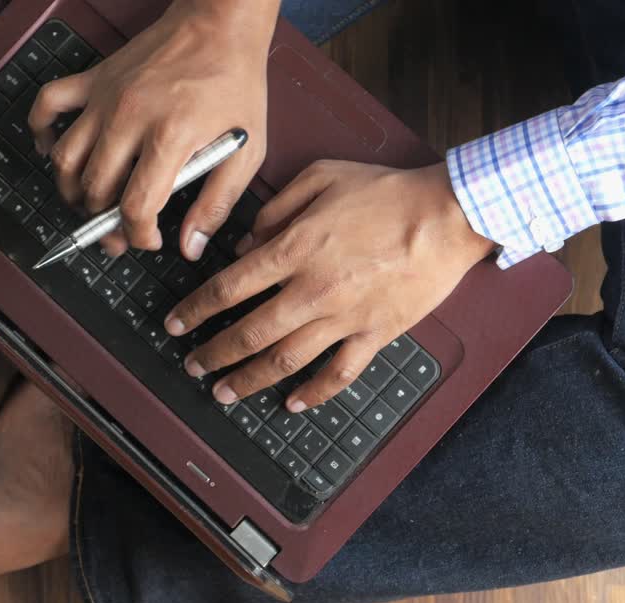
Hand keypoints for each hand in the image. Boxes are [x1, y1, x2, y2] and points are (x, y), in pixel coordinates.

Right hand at [28, 0, 276, 258]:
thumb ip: (217, 202)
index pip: (134, 206)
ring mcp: (106, 97)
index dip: (137, 235)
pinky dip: (42, 132)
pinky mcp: (94, 78)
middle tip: (118, 234)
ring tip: (91, 204)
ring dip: (72, 191)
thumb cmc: (235, 83)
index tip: (148, 240)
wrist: (219, 24)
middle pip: (96, 189)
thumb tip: (191, 246)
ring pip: (66, 158)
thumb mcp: (246, 150)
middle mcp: (129, 117)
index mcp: (169, 137)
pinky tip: (54, 151)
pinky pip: (48, 105)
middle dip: (104, 223)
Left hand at [165, 161, 495, 411]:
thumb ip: (276, 208)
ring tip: (224, 392)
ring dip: (248, 380)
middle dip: (212, 354)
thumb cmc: (389, 192)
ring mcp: (344, 317)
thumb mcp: (321, 176)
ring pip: (284, 360)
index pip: (228, 288)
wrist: (449, 215)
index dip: (195, 309)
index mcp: (294, 249)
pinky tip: (292, 404)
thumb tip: (245, 242)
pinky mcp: (375, 334)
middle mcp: (312, 290)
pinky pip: (338, 374)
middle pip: (247, 332)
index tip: (176, 324)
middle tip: (192, 365)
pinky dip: (313, 395)